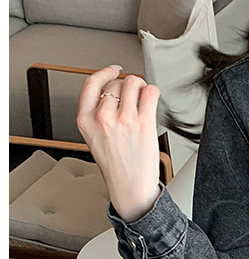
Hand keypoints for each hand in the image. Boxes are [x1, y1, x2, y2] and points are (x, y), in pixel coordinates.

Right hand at [76, 64, 161, 222]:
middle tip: (134, 100)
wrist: (130, 188)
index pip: (91, 83)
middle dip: (127, 88)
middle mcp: (102, 117)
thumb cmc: (116, 167)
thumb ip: (97, 115)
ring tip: (144, 100)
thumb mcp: (94, 139)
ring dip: (141, 88)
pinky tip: (152, 101)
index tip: (114, 70)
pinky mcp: (143, 123)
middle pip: (116, 83)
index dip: (105, 72)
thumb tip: (112, 92)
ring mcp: (123, 119)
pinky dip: (153, 92)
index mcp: (85, 120)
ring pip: (134, 83)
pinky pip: (151, 92)